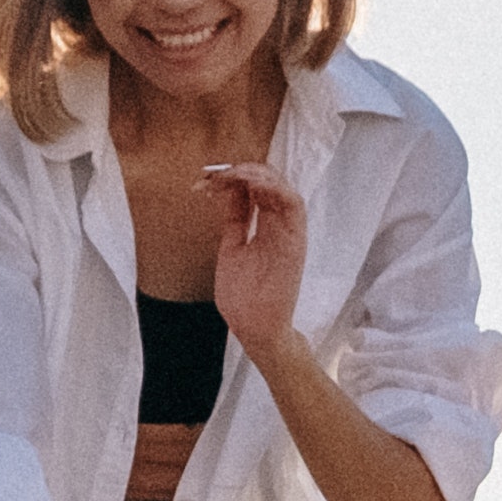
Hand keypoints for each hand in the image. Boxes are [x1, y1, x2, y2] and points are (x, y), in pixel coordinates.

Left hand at [201, 163, 312, 344]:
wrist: (254, 329)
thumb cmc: (245, 299)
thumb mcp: (232, 248)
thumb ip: (235, 220)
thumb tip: (226, 193)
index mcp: (267, 229)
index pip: (257, 190)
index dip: (234, 178)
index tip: (207, 179)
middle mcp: (281, 227)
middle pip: (269, 183)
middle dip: (242, 171)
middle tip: (214, 173)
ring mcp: (289, 233)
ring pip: (283, 187)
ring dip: (256, 174)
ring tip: (229, 174)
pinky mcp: (295, 242)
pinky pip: (293, 204)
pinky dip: (273, 188)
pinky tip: (250, 183)